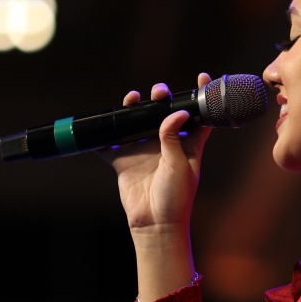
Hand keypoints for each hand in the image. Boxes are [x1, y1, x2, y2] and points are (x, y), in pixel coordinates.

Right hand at [98, 73, 213, 233]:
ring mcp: (143, 151)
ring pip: (136, 122)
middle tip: (158, 93)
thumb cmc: (176, 198)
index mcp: (188, 145)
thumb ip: (174, 138)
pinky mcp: (123, 161)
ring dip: (133, 108)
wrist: (155, 224)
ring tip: (132, 99)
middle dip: (161, 97)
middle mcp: (166, 144)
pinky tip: (97, 126)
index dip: (201, 97)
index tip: (202, 77)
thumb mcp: (180, 165)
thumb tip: (175, 113)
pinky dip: (101, 136)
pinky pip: (109, 145)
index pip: (199, 116)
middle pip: (163, 113)